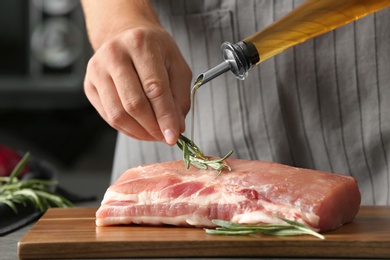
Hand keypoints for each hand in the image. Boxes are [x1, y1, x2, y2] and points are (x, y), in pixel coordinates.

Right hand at [83, 25, 191, 144]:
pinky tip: (140, 129)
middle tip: (165, 137)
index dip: (165, 116)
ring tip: (154, 134)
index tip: (173, 136)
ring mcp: (97, 70)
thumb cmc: (154, 51)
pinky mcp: (89, 85)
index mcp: (140, 44)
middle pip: (133, 103)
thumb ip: (180, 97)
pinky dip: (127, 129)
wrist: (125, 35)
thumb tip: (176, 127)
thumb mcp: (177, 66)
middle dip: (152, 127)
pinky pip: (108, 116)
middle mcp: (114, 54)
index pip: (154, 88)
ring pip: (117, 114)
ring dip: (139, 132)